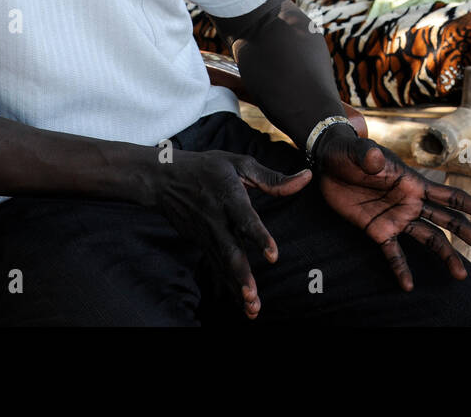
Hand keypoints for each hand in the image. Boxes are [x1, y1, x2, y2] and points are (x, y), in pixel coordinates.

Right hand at [146, 149, 310, 317]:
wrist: (163, 178)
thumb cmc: (208, 168)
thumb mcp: (239, 164)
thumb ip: (274, 178)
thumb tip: (307, 178)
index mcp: (229, 197)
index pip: (246, 219)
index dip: (260, 237)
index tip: (273, 256)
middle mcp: (217, 219)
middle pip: (230, 251)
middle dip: (242, 275)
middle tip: (253, 296)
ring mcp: (207, 234)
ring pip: (223, 265)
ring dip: (237, 287)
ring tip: (252, 307)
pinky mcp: (201, 243)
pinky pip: (217, 266)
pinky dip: (228, 285)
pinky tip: (242, 302)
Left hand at [312, 125, 470, 288]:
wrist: (327, 162)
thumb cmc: (348, 152)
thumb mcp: (358, 152)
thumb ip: (369, 157)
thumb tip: (377, 160)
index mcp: (414, 184)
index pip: (451, 197)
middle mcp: (411, 203)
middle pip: (449, 223)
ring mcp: (396, 218)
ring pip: (430, 240)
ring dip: (447, 257)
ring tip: (461, 276)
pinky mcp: (377, 230)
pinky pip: (393, 254)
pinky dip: (401, 270)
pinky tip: (408, 286)